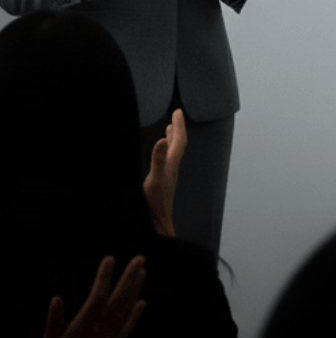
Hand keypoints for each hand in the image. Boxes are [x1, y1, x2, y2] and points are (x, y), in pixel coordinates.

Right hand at [37, 255, 146, 337]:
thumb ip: (53, 323)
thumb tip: (57, 298)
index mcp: (82, 330)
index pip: (97, 297)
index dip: (105, 277)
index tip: (110, 259)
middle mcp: (101, 333)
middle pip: (119, 299)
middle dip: (129, 277)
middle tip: (139, 258)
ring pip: (127, 310)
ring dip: (136, 290)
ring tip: (143, 272)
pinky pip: (129, 328)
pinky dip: (137, 314)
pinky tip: (143, 301)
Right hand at [142, 108, 186, 236]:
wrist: (157, 226)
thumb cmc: (154, 204)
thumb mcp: (154, 179)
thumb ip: (158, 159)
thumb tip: (164, 139)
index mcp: (171, 165)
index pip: (179, 141)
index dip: (178, 125)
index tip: (178, 111)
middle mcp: (171, 169)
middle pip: (177, 145)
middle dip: (176, 129)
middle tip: (176, 116)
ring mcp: (167, 176)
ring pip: (171, 153)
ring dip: (171, 140)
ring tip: (168, 130)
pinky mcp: (161, 184)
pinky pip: (164, 162)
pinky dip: (163, 153)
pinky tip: (159, 157)